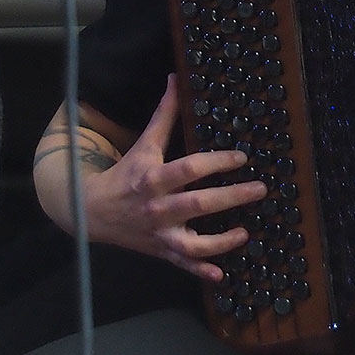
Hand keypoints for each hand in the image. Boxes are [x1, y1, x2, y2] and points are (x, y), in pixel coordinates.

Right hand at [83, 75, 267, 282]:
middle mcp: (159, 208)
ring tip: (245, 233)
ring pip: (193, 242)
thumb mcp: (144, 144)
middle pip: (198, 204)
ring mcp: (160, 233)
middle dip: (231, 197)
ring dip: (221, 241)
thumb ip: (163, 114)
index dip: (217, 162)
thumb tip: (176, 79)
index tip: (242, 157)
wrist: (94, 211)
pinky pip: (183, 265)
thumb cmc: (126, 174)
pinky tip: (220, 275)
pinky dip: (200, 271)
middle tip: (260, 190)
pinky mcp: (162, 252)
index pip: (190, 168)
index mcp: (154, 177)